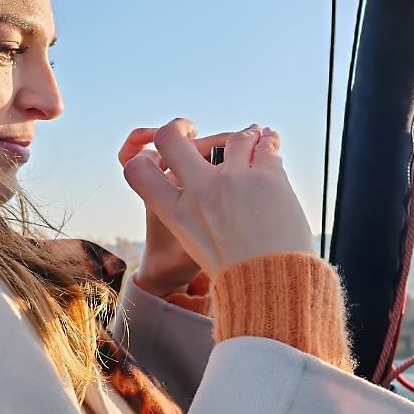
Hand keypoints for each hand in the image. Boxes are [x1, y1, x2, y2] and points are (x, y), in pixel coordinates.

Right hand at [123, 121, 313, 276]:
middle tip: (189, 129)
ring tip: (255, 138)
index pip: (137, 171)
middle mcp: (200, 192)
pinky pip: (267, 145)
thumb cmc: (240, 271)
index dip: (141, 157)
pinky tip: (270, 140)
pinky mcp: (267, 178)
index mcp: (177, 214)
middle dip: (177, 127)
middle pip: (171, 137)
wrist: (276, 285)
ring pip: (235, 138)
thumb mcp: (199, 247)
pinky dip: (270, 141)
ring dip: (246, 136)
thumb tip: (209, 174)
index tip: (157, 156)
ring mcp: (234, 181)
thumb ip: (195, 212)